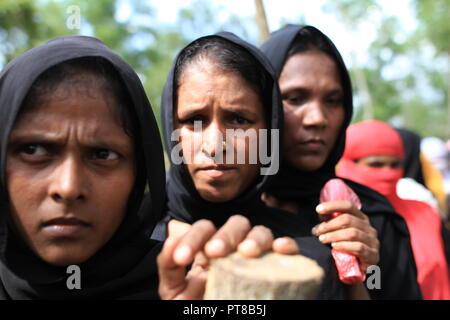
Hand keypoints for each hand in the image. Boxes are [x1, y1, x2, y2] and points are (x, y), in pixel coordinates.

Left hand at [157, 215, 298, 299]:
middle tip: (214, 253)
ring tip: (247, 253)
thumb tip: (173, 236)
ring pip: (261, 232)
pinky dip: (287, 244)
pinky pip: (287, 251)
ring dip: (255, 238)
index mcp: (210, 251)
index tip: (182, 258)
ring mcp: (257, 258)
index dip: (193, 237)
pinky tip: (280, 249)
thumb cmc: (196, 307)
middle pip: (236, 223)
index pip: (205, 229)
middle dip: (226, 235)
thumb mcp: (174, 291)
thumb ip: (168, 266)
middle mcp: (235, 250)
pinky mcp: (277, 270)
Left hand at [312, 200, 378, 271]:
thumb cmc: (345, 247)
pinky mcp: (373, 255)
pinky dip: (344, 246)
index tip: (318, 209)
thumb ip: (330, 222)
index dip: (333, 206)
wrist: (357, 270)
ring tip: (322, 239)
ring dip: (334, 235)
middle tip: (317, 231)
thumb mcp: (338, 232)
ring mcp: (373, 241)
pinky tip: (334, 247)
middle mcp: (369, 227)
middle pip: (348, 219)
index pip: (349, 206)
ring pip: (352, 233)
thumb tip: (320, 212)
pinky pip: (358, 247)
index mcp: (361, 218)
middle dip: (329, 224)